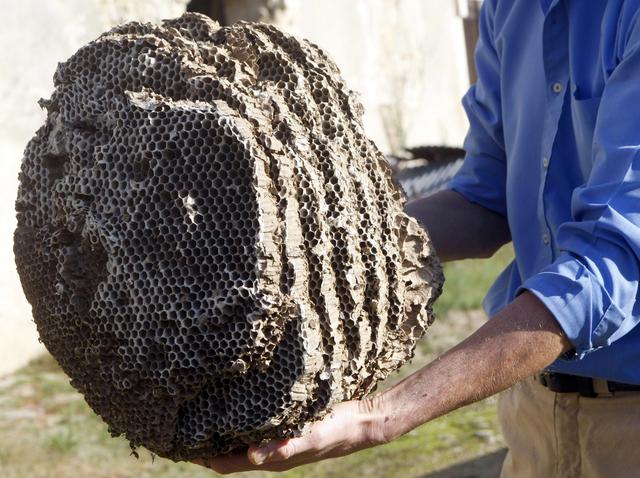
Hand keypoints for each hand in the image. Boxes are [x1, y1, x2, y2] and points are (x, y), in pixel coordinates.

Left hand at [192, 399, 387, 473]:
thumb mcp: (310, 438)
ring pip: (237, 436)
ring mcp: (275, 436)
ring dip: (219, 427)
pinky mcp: (283, 423)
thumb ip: (283, 447)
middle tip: (179, 419)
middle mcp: (267, 449)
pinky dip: (237, 416)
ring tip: (197, 408)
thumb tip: (252, 456)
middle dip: (203, 440)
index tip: (175, 442)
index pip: (224, 463)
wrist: (362, 421)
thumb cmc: (336, 431)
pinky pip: (252, 422)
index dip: (199, 456)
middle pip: (226, 450)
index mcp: (269, 458)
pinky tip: (233, 399)